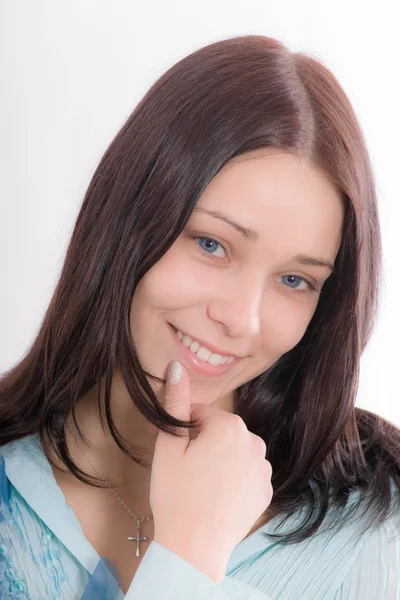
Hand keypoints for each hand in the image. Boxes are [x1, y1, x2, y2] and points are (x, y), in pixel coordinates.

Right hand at [150, 360, 272, 584]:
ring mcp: (263, 467)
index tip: (171, 445)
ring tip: (199, 482)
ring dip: (219, 457)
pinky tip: (217, 493)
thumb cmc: (176, 495)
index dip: (182, 427)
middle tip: (183, 466)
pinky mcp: (266, 490)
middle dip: (202, 441)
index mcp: (229, 426)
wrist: (194, 548)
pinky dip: (233, 476)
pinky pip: (247, 471)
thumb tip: (176, 367)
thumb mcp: (168, 445)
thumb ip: (174, 402)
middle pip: (220, 430)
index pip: (200, 414)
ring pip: (234, 450)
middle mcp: (253, 441)